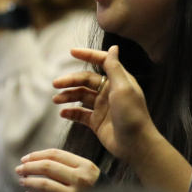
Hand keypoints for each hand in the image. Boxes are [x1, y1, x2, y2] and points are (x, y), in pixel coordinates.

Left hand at [16, 148, 100, 191]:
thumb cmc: (93, 188)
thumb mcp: (87, 171)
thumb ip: (67, 164)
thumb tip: (35, 160)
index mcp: (85, 166)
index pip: (55, 154)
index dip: (36, 155)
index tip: (24, 158)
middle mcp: (81, 179)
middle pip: (47, 167)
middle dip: (29, 167)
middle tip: (18, 169)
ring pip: (44, 184)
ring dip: (29, 182)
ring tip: (22, 181)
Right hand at [53, 46, 153, 160]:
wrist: (136, 145)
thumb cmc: (132, 115)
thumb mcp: (123, 88)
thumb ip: (115, 68)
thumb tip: (114, 47)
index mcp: (118, 80)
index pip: (102, 61)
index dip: (87, 55)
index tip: (72, 51)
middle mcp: (109, 91)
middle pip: (86, 80)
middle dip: (70, 80)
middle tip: (55, 84)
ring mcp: (102, 107)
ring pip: (81, 96)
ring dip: (68, 96)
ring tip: (56, 99)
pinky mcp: (97, 122)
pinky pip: (80, 114)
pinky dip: (71, 112)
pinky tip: (62, 113)